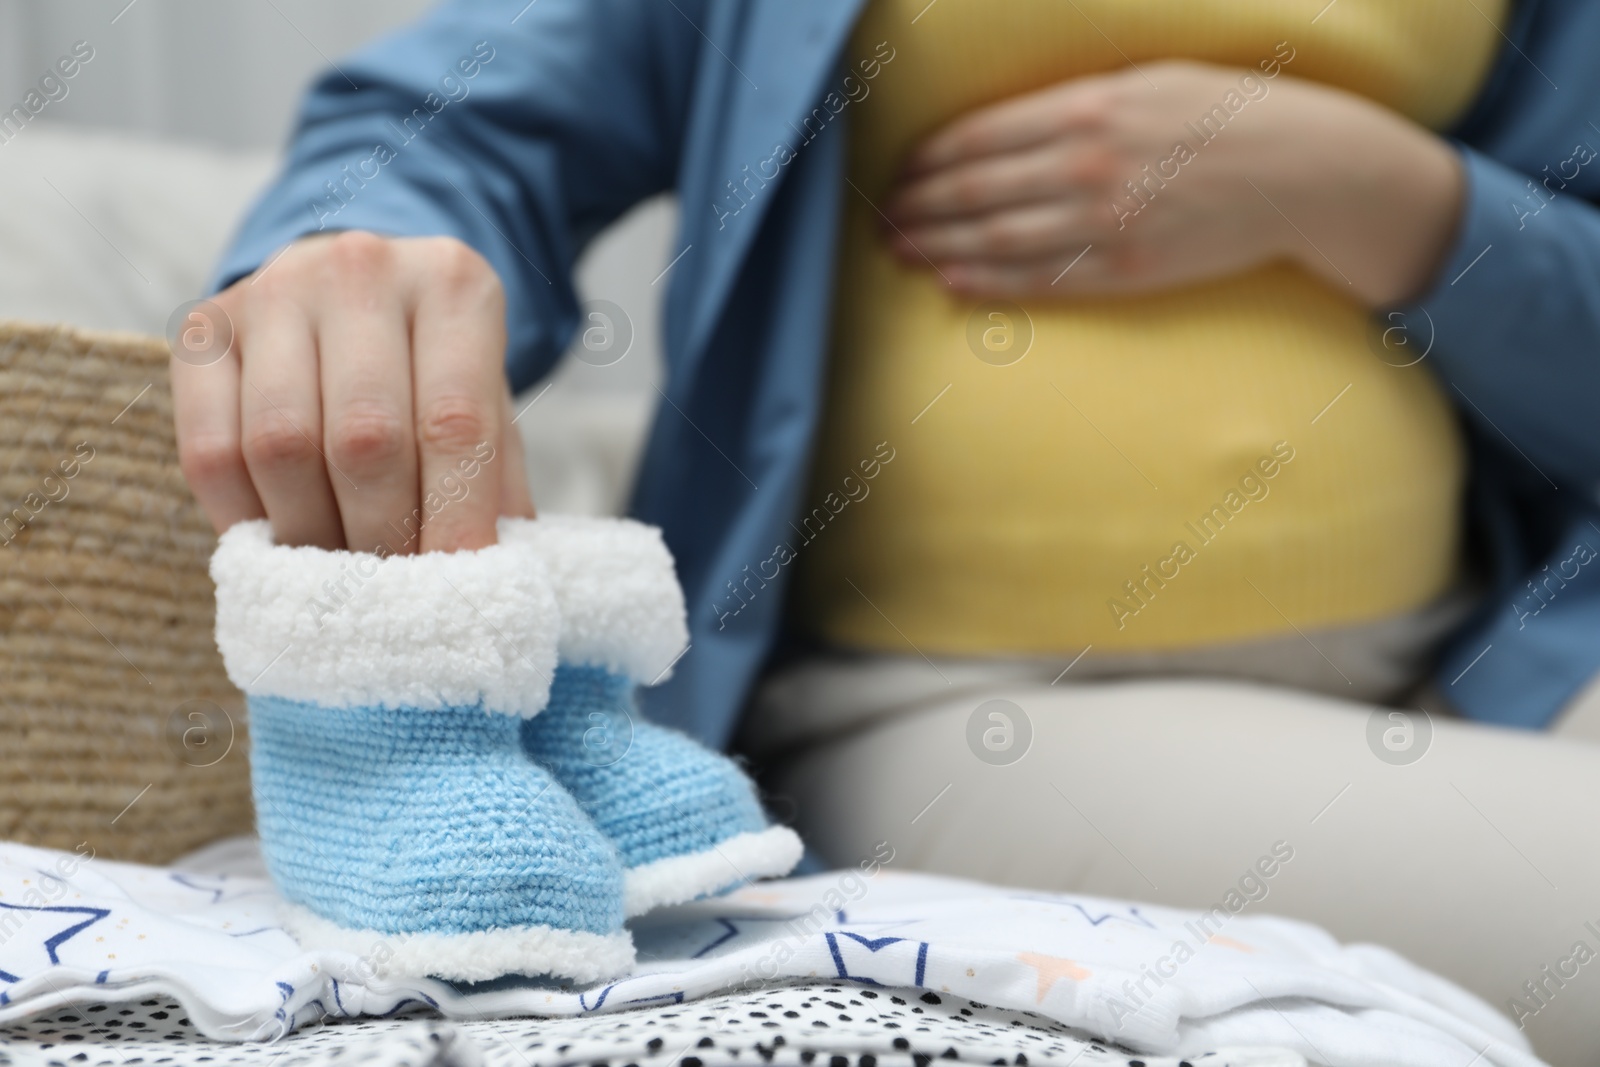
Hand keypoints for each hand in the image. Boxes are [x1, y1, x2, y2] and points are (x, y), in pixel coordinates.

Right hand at [172, 231, 533, 555]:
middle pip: (364, 438)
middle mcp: (361, 271)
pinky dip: (243, 517)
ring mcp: (273, 290)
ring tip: (341, 580)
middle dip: (382, 536)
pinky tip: (277, 545)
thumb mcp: (487, 405)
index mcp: (452, 284)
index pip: (454, 421)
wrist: (357, 293)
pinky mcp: (203, 327)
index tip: (457, 588)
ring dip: (312, 535)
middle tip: (395, 596)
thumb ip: (494, 482)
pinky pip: (209, 449)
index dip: (455, 518)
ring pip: (280, 446)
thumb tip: (493, 576)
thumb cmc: (434, 369)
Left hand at [884, 59, 1463, 307]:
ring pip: (995, 236)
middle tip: (883, 217)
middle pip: (976, 188)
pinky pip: (1039, 279)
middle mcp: (1089, 163)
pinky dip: (986, 279)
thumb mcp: (1153, 79)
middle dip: (920, 204)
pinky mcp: (1125, 268)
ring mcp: (1105, 221)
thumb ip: (1081, 102)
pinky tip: (949, 279)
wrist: (1307, 172)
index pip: (982, 135)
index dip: (931, 159)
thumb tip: (1015, 122)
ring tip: (898, 249)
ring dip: (936, 243)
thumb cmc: (1231, 116)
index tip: (901, 171)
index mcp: (1092, 107)